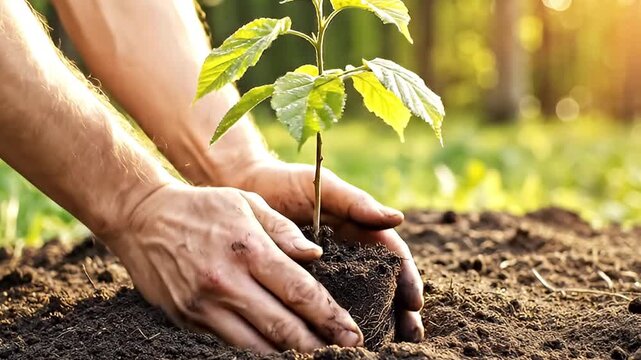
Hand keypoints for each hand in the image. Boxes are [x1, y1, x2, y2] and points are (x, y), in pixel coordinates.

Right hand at [105, 183, 363, 352]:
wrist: (141, 218)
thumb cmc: (202, 207)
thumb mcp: (246, 202)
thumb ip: (284, 230)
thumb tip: (315, 257)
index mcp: (248, 248)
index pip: (299, 291)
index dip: (330, 316)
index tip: (352, 332)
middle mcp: (227, 281)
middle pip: (283, 327)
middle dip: (318, 345)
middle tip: (345, 354)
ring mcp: (204, 305)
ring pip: (256, 345)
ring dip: (288, 356)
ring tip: (314, 358)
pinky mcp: (187, 319)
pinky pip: (229, 344)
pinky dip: (255, 352)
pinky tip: (275, 354)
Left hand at [226, 158, 424, 341]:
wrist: (247, 186)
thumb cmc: (288, 183)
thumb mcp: (325, 188)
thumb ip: (356, 202)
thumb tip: (396, 219)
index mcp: (361, 229)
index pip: (394, 256)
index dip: (407, 278)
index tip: (414, 301)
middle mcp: (350, 251)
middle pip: (385, 283)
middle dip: (401, 309)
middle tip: (411, 334)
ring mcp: (329, 268)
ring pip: (359, 297)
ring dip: (378, 319)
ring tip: (387, 343)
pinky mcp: (304, 279)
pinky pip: (325, 302)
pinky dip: (338, 319)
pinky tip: (342, 338)